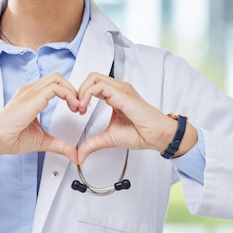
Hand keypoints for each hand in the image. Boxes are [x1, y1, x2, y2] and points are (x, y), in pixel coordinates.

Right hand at [0, 72, 79, 165]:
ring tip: (77, 106)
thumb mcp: (42, 140)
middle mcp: (30, 90)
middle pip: (57, 78)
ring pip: (58, 79)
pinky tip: (72, 106)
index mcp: (31, 96)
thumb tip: (73, 154)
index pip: (54, 85)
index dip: (68, 94)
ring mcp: (30, 92)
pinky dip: (68, 95)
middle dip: (72, 89)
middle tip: (79, 106)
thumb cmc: (10, 138)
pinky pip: (56, 88)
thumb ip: (59, 145)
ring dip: (72, 91)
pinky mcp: (33, 97)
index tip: (75, 108)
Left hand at [73, 72, 196, 163]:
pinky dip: (87, 94)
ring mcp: (120, 89)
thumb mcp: (109, 138)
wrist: (156, 136)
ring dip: (81, 91)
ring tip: (80, 108)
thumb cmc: (140, 134)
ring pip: (93, 77)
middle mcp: (118, 89)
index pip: (93, 85)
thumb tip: (79, 155)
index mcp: (115, 95)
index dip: (81, 95)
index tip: (77, 110)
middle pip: (91, 77)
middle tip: (76, 107)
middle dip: (78, 91)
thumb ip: (92, 144)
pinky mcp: (122, 93)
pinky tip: (85, 107)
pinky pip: (98, 86)